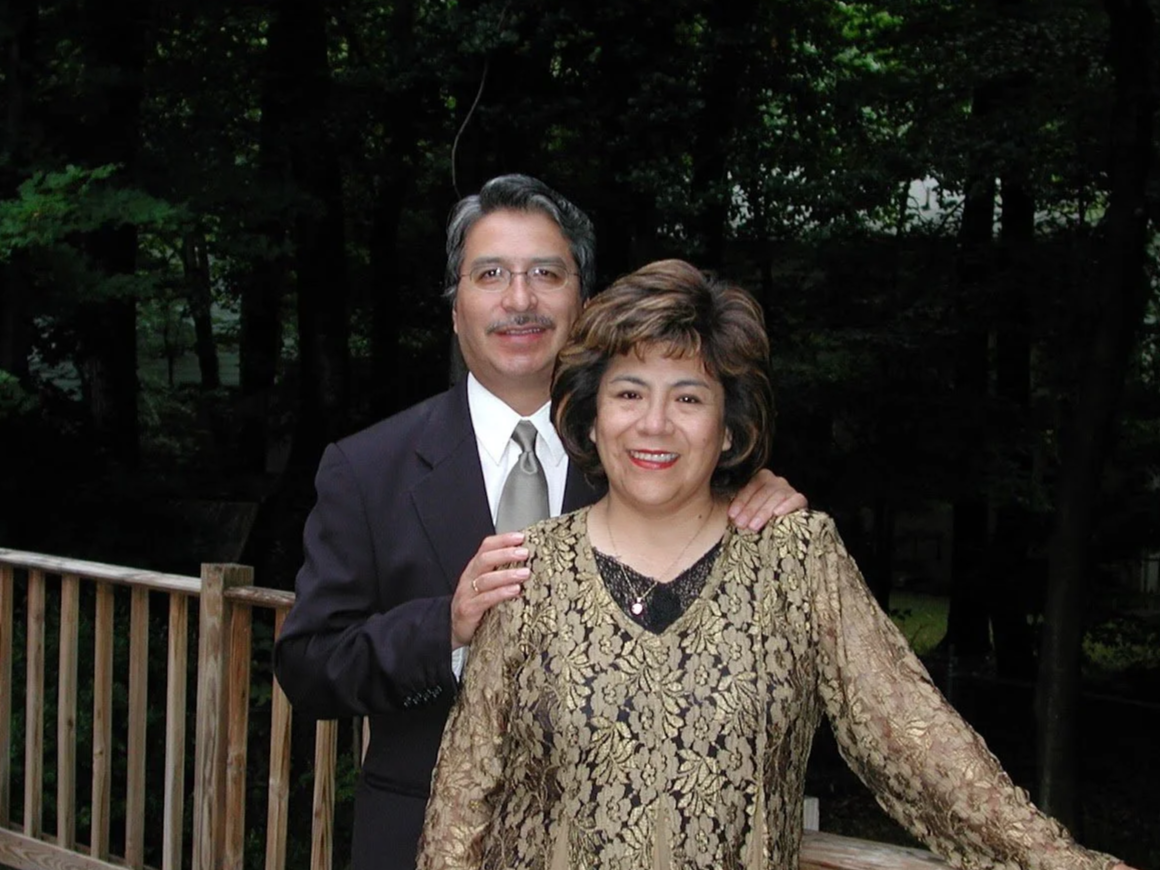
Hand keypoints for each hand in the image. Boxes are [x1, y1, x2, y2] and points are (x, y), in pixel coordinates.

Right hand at [450, 532, 529, 649]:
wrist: (454, 628)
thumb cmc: (475, 604)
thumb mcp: (486, 585)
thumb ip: (501, 573)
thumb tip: (528, 563)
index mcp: (475, 568)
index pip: (486, 547)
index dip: (502, 540)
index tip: (520, 537)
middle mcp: (469, 578)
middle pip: (485, 559)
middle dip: (505, 554)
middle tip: (524, 553)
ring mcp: (467, 594)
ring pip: (485, 579)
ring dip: (507, 574)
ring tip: (525, 573)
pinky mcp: (468, 610)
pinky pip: (485, 599)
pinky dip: (501, 594)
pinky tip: (515, 591)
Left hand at [727, 468, 806, 530]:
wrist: (783, 523)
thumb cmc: (758, 515)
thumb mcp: (748, 509)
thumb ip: (739, 507)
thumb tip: (728, 513)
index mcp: (761, 478)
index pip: (750, 487)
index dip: (740, 501)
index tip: (732, 515)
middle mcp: (776, 481)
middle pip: (763, 492)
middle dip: (750, 509)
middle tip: (741, 524)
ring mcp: (788, 489)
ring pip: (777, 496)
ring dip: (763, 511)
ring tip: (753, 526)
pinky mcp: (800, 499)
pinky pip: (796, 499)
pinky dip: (787, 506)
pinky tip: (777, 514)